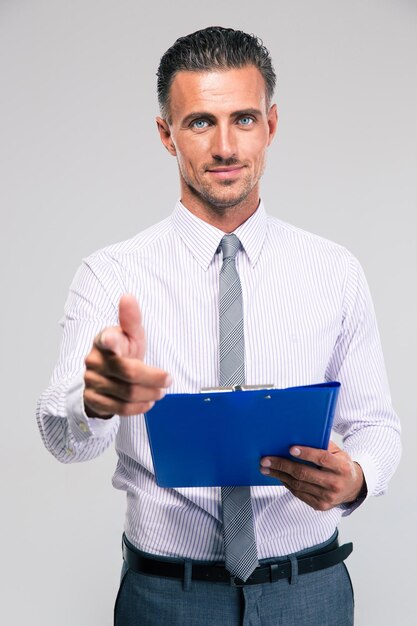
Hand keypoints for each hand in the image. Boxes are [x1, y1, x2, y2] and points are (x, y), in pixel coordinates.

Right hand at [83, 294, 171, 417]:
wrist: (105, 378)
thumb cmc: (122, 353)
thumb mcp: (130, 335)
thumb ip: (131, 319)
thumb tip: (128, 297)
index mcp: (103, 340)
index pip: (106, 339)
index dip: (110, 339)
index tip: (113, 339)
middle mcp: (94, 361)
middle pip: (129, 373)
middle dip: (153, 378)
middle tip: (168, 380)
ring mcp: (92, 382)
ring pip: (127, 393)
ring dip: (150, 393)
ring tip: (160, 391)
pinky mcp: (94, 401)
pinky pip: (120, 408)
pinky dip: (139, 407)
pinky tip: (148, 402)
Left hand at [260, 441, 364, 510]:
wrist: (354, 487)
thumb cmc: (342, 465)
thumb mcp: (339, 452)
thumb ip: (323, 445)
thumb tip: (301, 436)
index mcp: (342, 468)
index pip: (322, 459)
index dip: (306, 453)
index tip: (290, 448)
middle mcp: (335, 484)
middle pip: (304, 474)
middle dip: (282, 465)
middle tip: (266, 460)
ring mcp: (328, 497)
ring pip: (298, 485)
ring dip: (279, 475)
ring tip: (266, 468)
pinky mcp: (320, 505)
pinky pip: (299, 493)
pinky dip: (286, 484)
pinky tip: (278, 476)